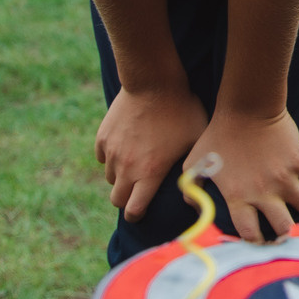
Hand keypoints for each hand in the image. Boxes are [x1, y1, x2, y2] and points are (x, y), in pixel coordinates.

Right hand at [96, 84, 207, 220]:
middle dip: (126, 200)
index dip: (137, 215)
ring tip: (135, 165)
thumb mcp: (195, 141)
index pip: (134, 210)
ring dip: (120, 176)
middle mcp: (126, 168)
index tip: (140, 212)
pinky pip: (102, 157)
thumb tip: (196, 188)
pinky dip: (110, 157)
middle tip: (137, 192)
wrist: (154, 83)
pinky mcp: (102, 137)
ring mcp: (112, 152)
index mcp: (149, 174)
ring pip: (109, 177)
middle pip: (116, 199)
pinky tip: (125, 147)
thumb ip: (193, 168)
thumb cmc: (182, 111)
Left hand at [189, 107, 298, 242]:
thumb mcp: (194, 162)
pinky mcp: (298, 160)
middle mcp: (264, 192)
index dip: (255, 242)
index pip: (250, 233)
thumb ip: (191, 188)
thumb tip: (194, 206)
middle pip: (284, 227)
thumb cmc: (218, 133)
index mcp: (239, 197)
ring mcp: (284, 178)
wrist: (247, 107)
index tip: (260, 240)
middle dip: (287, 233)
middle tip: (289, 230)